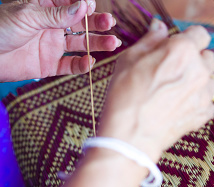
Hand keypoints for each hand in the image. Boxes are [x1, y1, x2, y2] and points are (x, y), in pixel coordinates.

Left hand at [0, 0, 119, 81]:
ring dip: (97, 44)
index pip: (71, 5)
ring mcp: (52, 45)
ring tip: (112, 44)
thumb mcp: (29, 16)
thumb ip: (58, 14)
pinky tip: (90, 62)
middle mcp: (52, 26)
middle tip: (110, 24)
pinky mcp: (49, 64)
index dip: (84, 6)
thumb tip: (82, 5)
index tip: (92, 7)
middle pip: (80, 24)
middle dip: (97, 24)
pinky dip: (82, 65)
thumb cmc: (0, 28)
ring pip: (80, 44)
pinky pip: (70, 65)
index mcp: (45, 8)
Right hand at [99, 19, 213, 161]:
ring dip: (199, 80)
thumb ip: (150, 40)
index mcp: (182, 50)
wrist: (131, 134)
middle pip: (208, 57)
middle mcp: (199, 70)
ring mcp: (204, 93)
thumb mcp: (130, 58)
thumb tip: (159, 28)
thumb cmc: (126, 95)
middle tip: (175, 69)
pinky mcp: (205, 113)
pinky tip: (181, 105)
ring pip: (211, 79)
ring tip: (178, 89)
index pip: (200, 34)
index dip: (189, 38)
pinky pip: (209, 102)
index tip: (180, 45)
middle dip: (195, 59)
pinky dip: (199, 102)